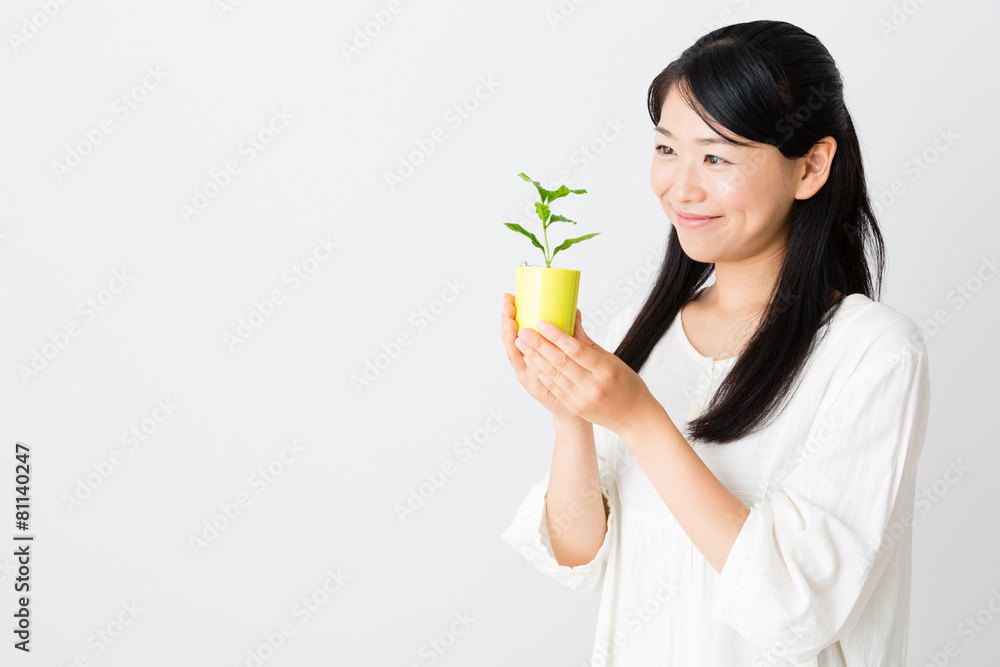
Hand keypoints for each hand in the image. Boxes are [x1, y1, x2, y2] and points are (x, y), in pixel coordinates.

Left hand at [510, 301, 657, 437]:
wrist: (634, 417)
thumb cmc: (627, 385)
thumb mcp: (613, 361)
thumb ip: (588, 343)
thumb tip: (572, 319)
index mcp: (606, 371)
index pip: (577, 350)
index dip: (557, 336)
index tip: (542, 324)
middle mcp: (593, 386)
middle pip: (561, 362)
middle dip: (539, 345)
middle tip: (523, 331)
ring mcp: (582, 399)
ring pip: (553, 375)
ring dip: (535, 358)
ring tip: (521, 344)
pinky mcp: (575, 407)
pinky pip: (554, 388)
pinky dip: (541, 374)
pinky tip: (531, 362)